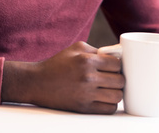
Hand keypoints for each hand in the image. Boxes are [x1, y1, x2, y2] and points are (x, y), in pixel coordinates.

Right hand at [1, 41, 124, 113]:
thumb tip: (116, 55)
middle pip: (120, 81)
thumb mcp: (76, 49)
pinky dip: (110, 105)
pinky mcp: (83, 108)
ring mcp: (86, 94)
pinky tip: (104, 99)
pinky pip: (108, 109)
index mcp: (87, 60)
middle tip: (112, 78)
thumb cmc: (58, 63)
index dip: (117, 65)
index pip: (117, 64)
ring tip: (109, 89)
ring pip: (117, 96)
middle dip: (118, 79)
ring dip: (116, 92)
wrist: (37, 82)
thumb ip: (97, 50)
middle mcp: (88, 77)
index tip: (112, 67)